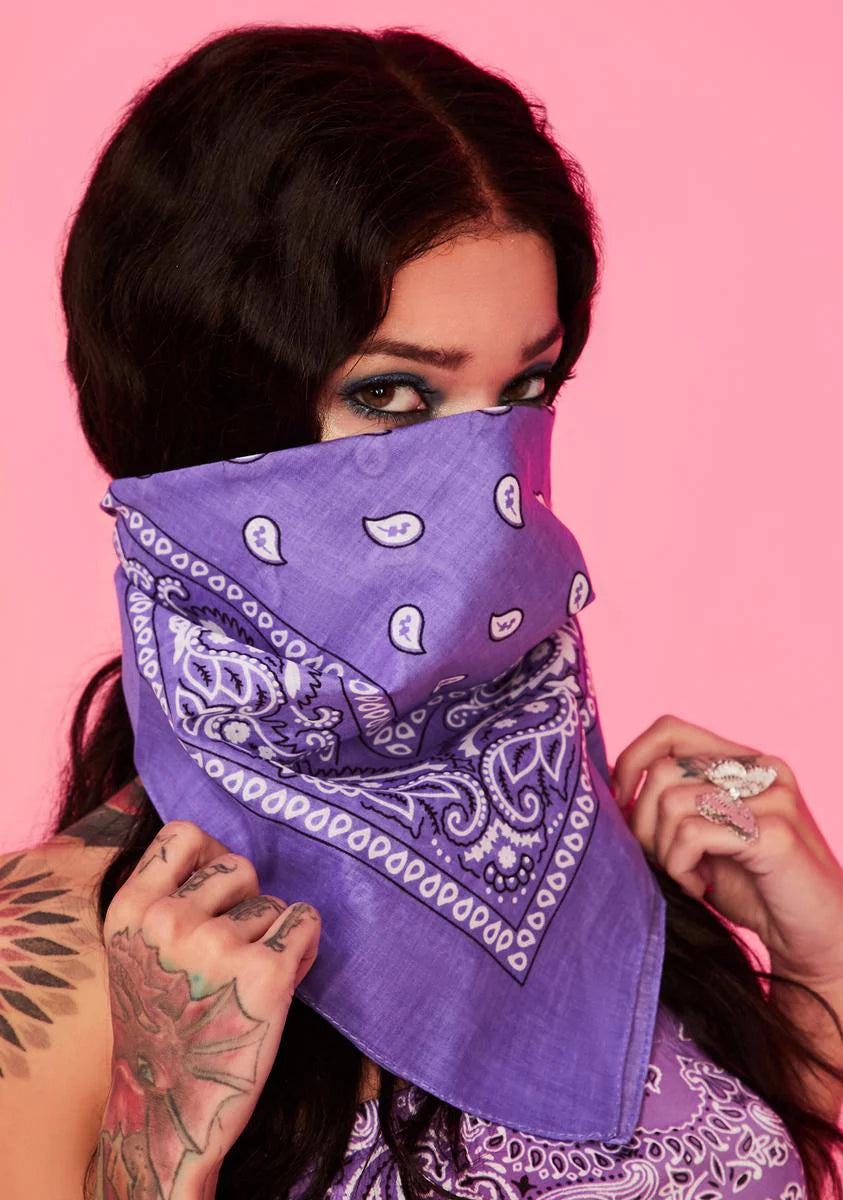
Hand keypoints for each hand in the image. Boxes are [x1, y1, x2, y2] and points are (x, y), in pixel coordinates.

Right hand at [93, 820, 320, 1199]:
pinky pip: (306, 922)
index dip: (209, 858)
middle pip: (239, 866)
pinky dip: (304, 947)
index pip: (185, 833)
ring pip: (273, 902)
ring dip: (273, 934)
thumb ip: (166, 897)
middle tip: (231, 952)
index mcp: (131, 910)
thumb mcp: (136, 950)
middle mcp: (170, 922)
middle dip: (246, 901)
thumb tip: (224, 852)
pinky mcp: (267, 973)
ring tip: (247, 980)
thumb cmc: (163, 1024)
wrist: (169, 1112)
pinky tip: (280, 981)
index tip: (214, 894)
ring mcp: (219, 947)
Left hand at [611, 714, 842, 985]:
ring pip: (673, 802)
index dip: (632, 761)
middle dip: (644, 824)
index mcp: (744, 760)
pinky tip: (700, 887)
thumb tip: (609, 787)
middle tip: (664, 861)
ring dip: (664, 851)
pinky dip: (682, 867)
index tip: (622, 806)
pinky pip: (692, 834)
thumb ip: (670, 804)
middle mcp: (762, 768)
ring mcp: (774, 797)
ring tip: (687, 876)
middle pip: (664, 771)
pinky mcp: (776, 833)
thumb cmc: (754, 889)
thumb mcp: (703, 836)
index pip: (669, 729)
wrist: (816, 941)